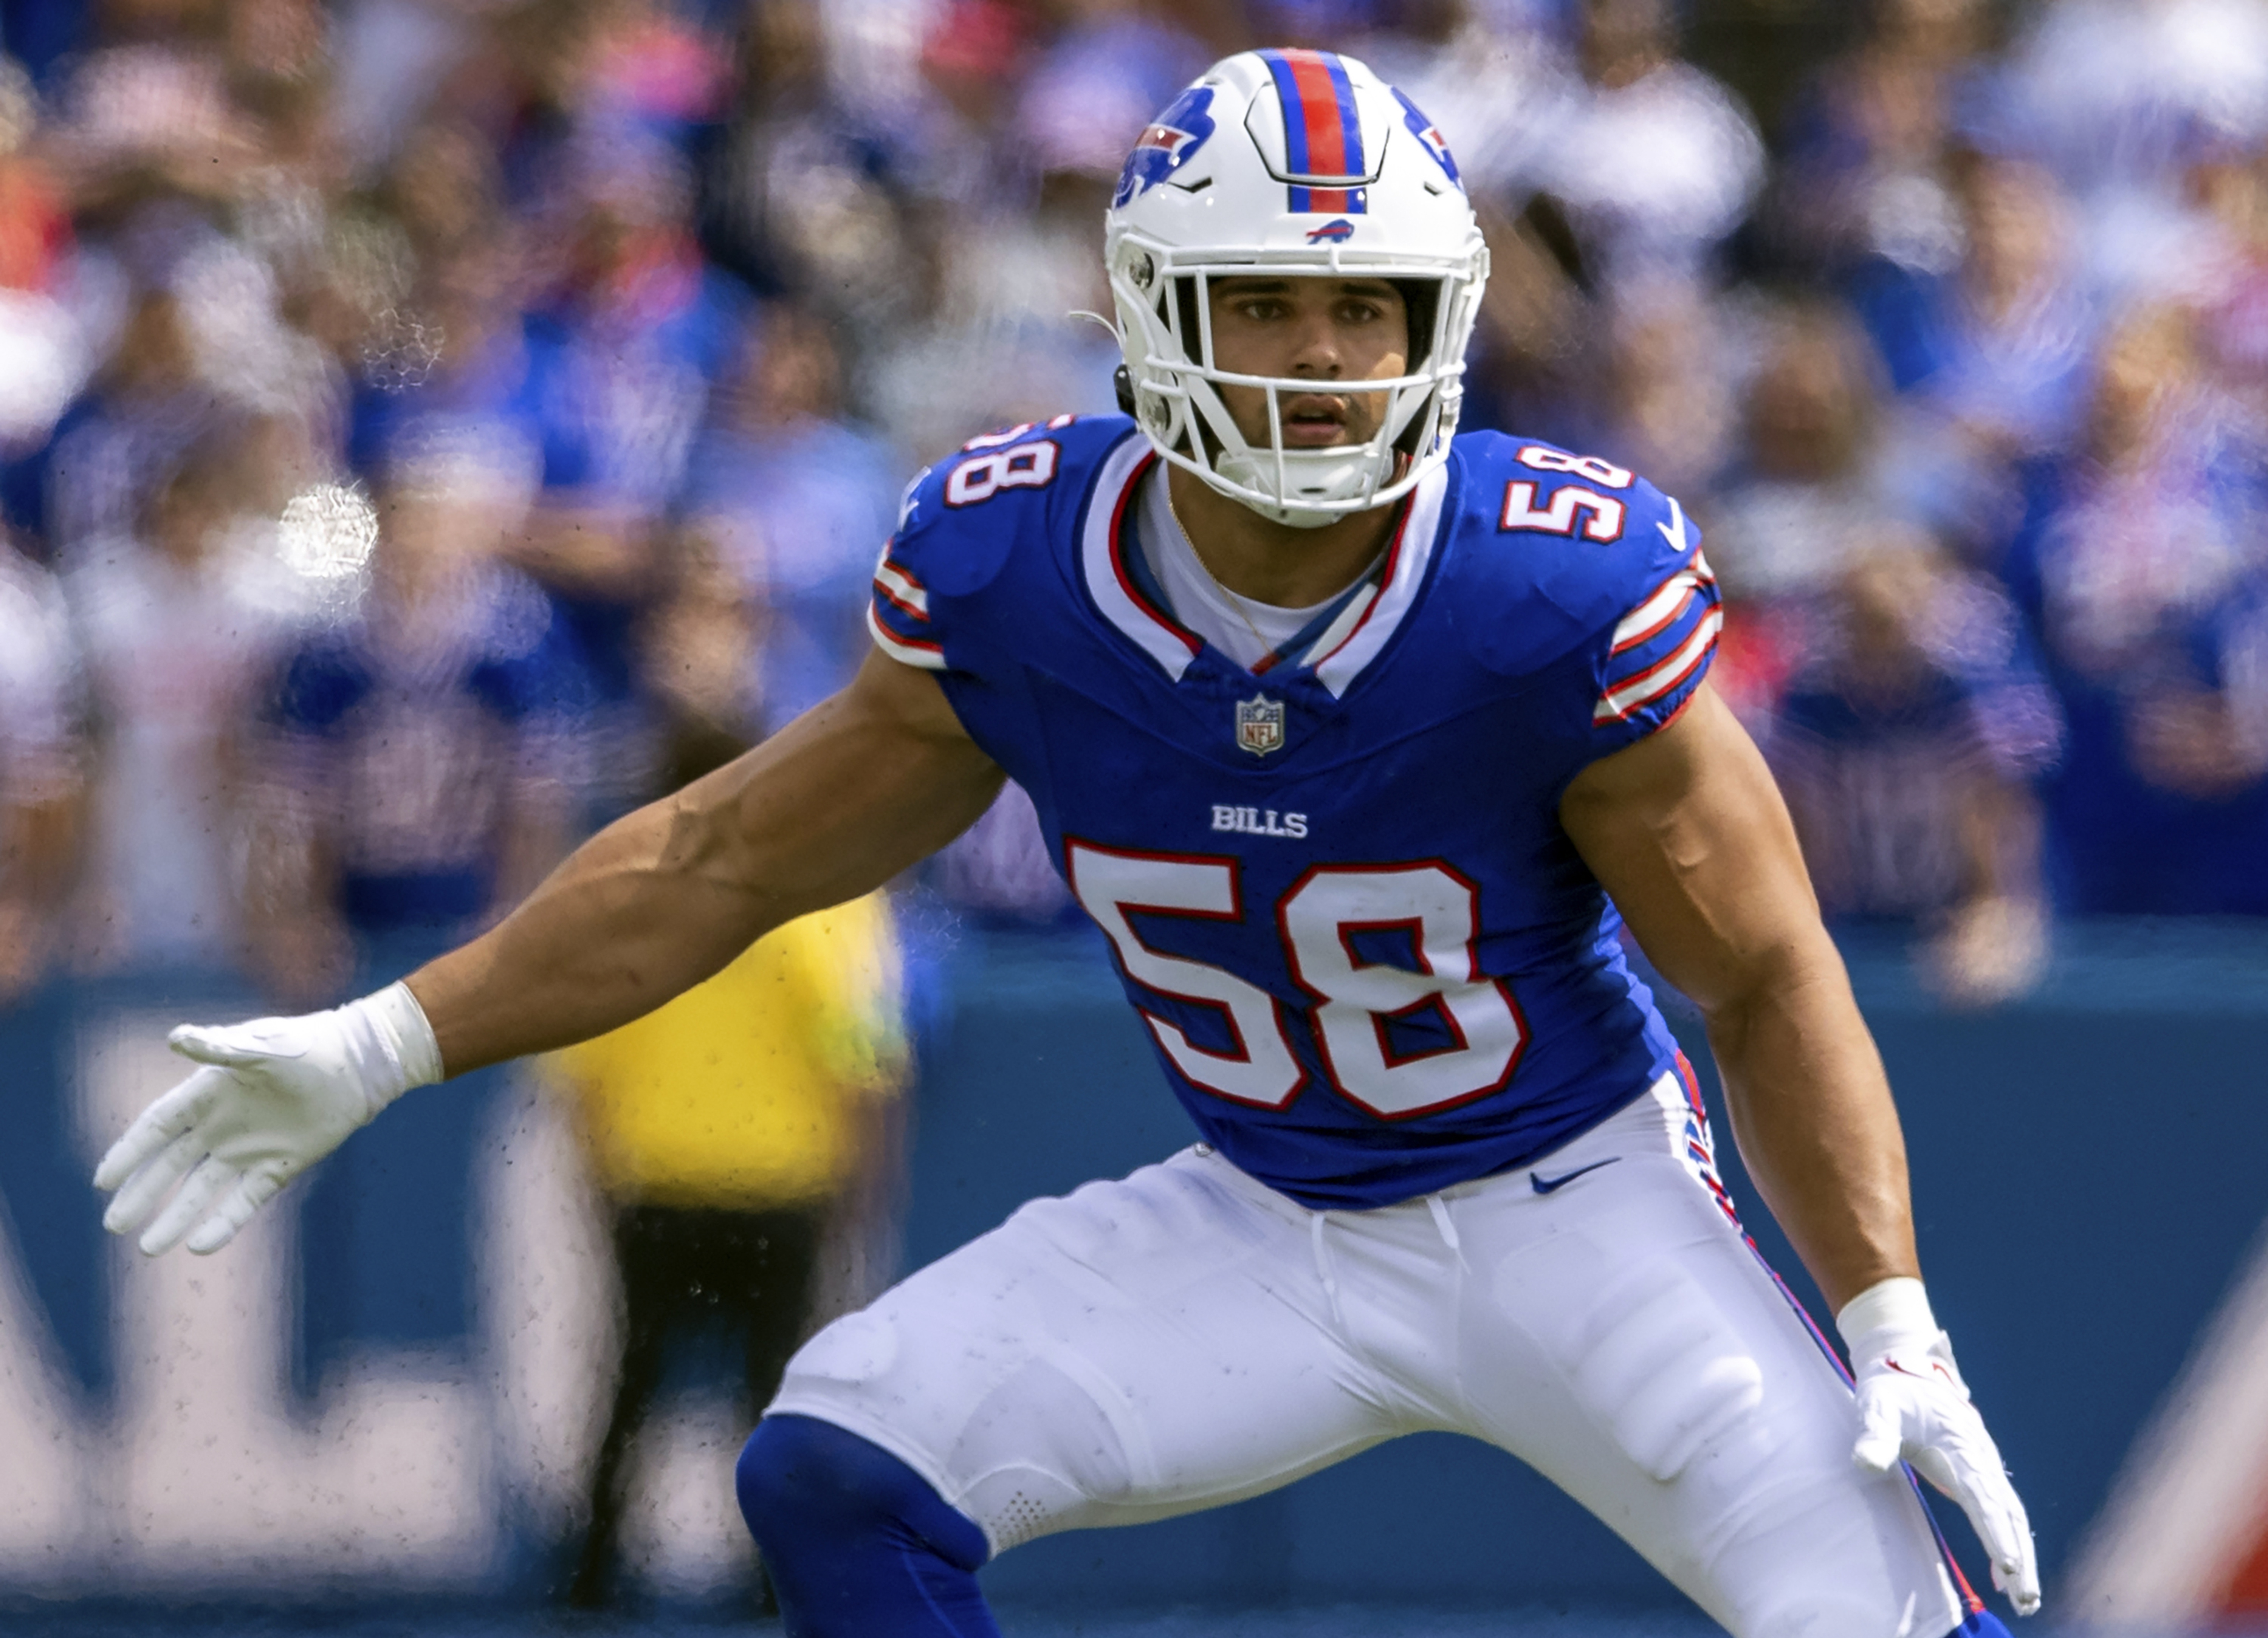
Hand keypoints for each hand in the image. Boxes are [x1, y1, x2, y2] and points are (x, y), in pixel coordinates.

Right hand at [92, 984, 441, 1256]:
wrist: (357, 1063)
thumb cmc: (306, 1046)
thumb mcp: (259, 1047)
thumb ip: (219, 1048)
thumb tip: (176, 1037)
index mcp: (208, 1094)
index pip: (157, 1128)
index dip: (129, 1153)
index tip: (103, 1180)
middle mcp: (222, 1126)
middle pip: (170, 1167)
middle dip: (142, 1194)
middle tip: (113, 1225)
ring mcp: (250, 1149)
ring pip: (202, 1191)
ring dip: (176, 1218)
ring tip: (149, 1248)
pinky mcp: (280, 1166)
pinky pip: (245, 1201)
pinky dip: (223, 1223)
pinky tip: (200, 1245)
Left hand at [1843, 1284, 2038, 1615]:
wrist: (1906, 1363)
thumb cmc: (1890, 1388)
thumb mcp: (1877, 1407)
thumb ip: (1873, 1436)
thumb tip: (1865, 1464)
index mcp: (1961, 1442)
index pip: (1982, 1494)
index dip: (1994, 1530)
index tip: (2006, 1563)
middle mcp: (1980, 1456)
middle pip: (2007, 1512)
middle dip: (2019, 1555)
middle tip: (2025, 1598)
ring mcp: (1983, 1464)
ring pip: (2011, 1515)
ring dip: (2021, 1554)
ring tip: (2025, 1599)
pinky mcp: (1976, 1472)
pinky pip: (2000, 1511)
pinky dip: (2007, 1540)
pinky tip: (2004, 1574)